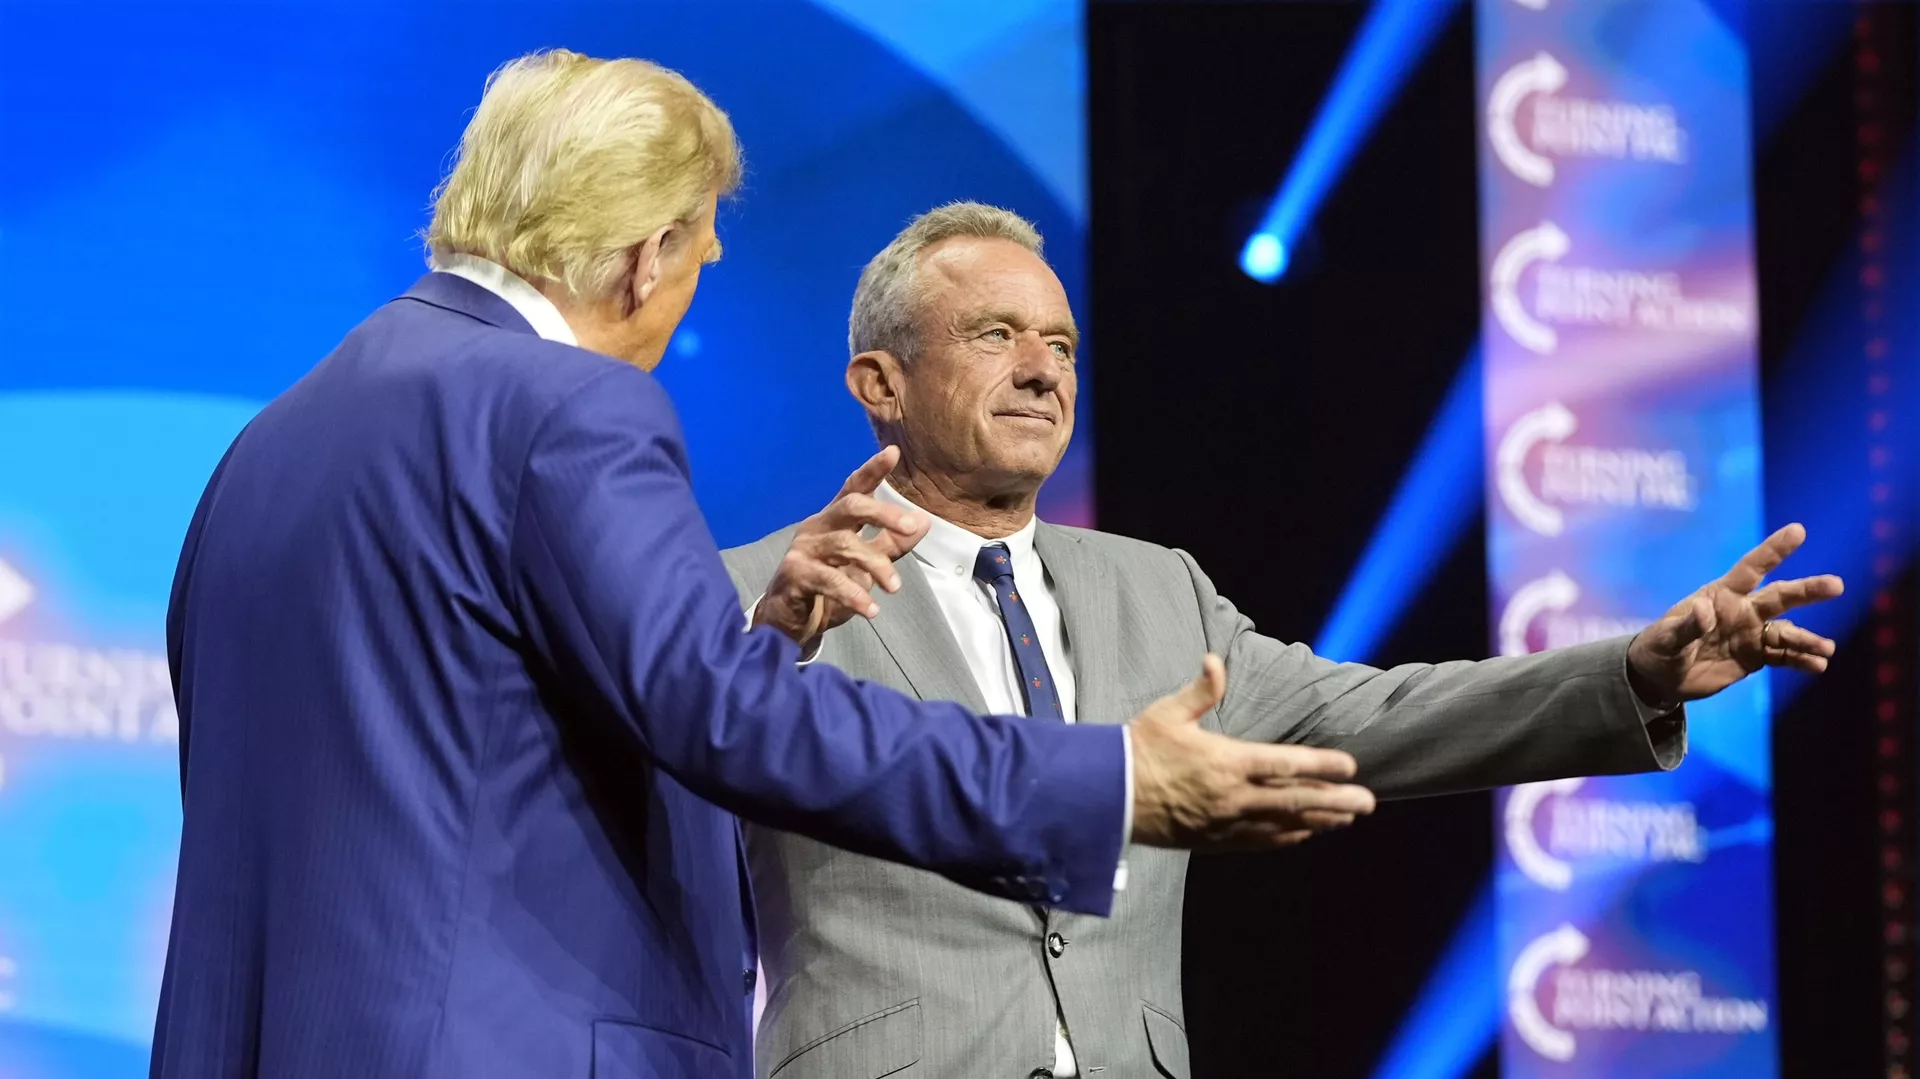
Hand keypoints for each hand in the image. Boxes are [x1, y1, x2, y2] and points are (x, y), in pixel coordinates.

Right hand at [752, 446, 930, 647]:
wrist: (790, 621)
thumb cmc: (829, 586)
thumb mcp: (866, 565)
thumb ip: (892, 544)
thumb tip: (923, 521)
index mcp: (835, 520)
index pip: (855, 488)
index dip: (873, 470)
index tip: (893, 452)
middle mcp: (818, 526)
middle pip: (851, 507)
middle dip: (883, 513)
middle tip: (910, 527)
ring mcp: (804, 548)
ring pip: (845, 545)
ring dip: (875, 565)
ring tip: (895, 587)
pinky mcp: (795, 573)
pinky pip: (829, 580)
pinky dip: (853, 595)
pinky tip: (871, 610)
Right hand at [1128, 655, 1376, 849]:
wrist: (1108, 798)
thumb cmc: (1138, 750)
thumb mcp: (1167, 713)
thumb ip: (1199, 690)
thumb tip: (1214, 660)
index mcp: (1226, 761)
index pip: (1285, 764)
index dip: (1321, 765)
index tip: (1350, 766)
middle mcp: (1232, 796)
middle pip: (1295, 800)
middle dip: (1335, 801)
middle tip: (1368, 803)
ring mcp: (1226, 822)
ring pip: (1283, 824)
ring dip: (1318, 821)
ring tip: (1346, 819)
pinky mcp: (1214, 840)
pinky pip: (1260, 842)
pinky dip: (1286, 838)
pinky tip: (1304, 835)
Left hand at [1626, 523, 1844, 704]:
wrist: (1661, 677)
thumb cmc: (1659, 648)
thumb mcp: (1666, 638)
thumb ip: (1687, 626)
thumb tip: (1705, 610)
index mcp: (1720, 596)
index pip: (1750, 569)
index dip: (1773, 550)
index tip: (1798, 531)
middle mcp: (1742, 611)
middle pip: (1780, 597)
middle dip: (1807, 590)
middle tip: (1837, 585)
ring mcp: (1751, 634)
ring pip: (1786, 631)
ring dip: (1808, 638)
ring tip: (1827, 649)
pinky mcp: (1755, 658)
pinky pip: (1783, 657)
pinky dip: (1802, 659)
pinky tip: (1818, 665)